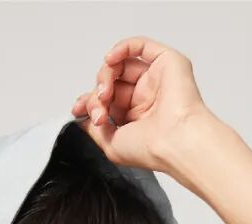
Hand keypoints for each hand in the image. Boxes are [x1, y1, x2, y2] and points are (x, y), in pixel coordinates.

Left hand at [71, 35, 210, 174]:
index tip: (78, 108)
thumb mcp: (111, 145)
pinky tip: (110, 60)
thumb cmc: (151, 149)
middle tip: (98, 107)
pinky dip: (121, 48)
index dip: (91, 100)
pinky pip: (140, 46)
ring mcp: (156, 79)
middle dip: (97, 93)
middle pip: (112, 81)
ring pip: (122, 64)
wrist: (174, 142)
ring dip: (106, 75)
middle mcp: (146, 97)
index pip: (109, 99)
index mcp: (136, 116)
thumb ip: (94, 130)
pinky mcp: (167, 63)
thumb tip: (83, 119)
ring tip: (105, 93)